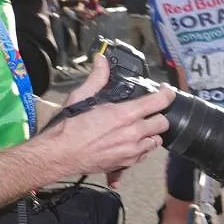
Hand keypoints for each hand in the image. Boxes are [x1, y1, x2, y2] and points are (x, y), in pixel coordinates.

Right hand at [45, 61, 173, 176]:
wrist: (57, 155)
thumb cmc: (67, 128)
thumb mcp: (80, 97)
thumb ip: (97, 78)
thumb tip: (101, 60)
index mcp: (124, 114)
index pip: (160, 102)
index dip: (167, 94)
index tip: (165, 91)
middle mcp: (133, 133)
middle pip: (163, 123)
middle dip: (157, 116)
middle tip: (147, 113)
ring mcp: (131, 150)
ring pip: (156, 141)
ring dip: (150, 134)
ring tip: (138, 129)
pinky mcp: (126, 163)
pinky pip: (145, 155)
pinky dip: (142, 148)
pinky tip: (130, 143)